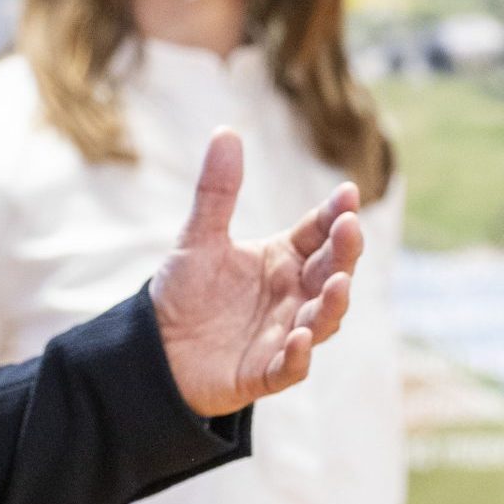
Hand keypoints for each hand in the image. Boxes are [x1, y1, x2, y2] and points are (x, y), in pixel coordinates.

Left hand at [147, 129, 363, 418]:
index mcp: (284, 260)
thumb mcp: (199, 237)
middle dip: (344, 252)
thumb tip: (226, 130)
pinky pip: (290, 367)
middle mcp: (293, 296)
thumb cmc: (185, 293)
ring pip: (322, 319)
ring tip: (338, 283)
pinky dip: (298, 356)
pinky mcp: (265, 372)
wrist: (154, 348)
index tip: (347, 193)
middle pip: (330, 271)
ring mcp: (284, 335)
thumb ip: (217, 191)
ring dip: (333, 303)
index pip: (318, 233)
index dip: (335, 214)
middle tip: (349, 228)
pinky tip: (300, 338)